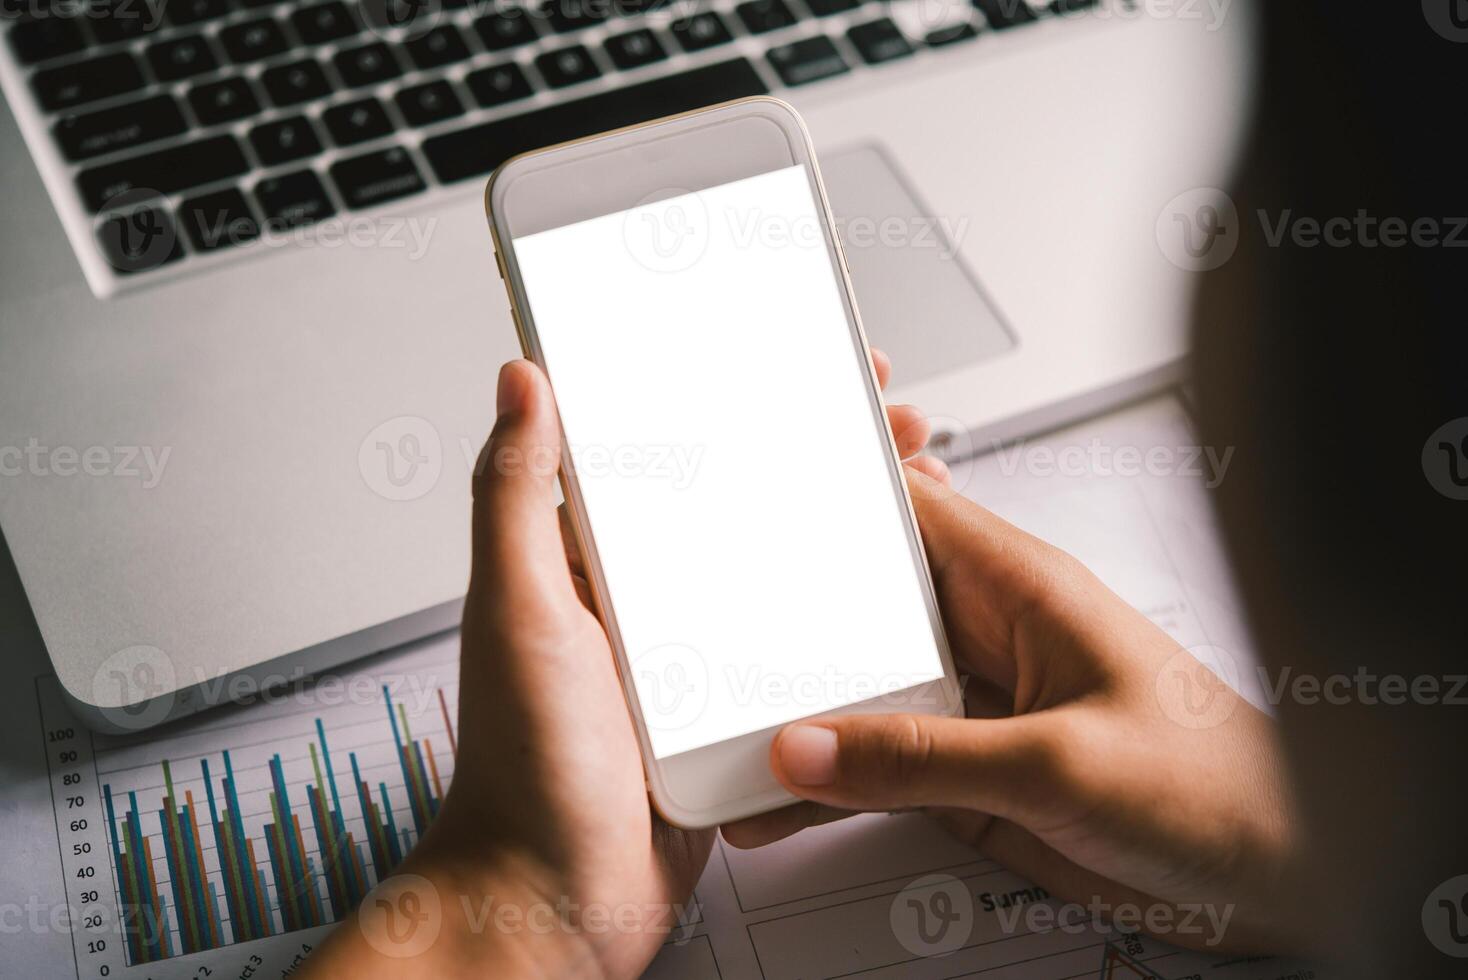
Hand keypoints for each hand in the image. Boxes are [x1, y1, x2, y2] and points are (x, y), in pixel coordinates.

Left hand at [302, 349, 937, 977]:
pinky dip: (843, 623)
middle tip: (892, 434)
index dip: (738, 404)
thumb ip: (516, 496)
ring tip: (915, 500)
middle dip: (821, 462)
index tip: (799, 366)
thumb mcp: (521, 612)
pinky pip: (793, 653)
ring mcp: (693, 660)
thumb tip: (521, 382)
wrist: (555, 904)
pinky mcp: (728, 717)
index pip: (672, 456)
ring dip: (845, 535)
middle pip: (747, 507)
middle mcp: (646, 602)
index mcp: (594, 562)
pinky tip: (893, 606)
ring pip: (781, 575)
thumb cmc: (524, 771)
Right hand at [724, 460, 1302, 952]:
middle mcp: (986, 635)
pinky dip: (822, 781)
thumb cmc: (1220, 784)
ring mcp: (972, 706)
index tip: (745, 492)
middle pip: (859, 604)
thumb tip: (811, 745)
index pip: (903, 510)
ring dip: (794, 708)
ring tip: (717, 732)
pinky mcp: (966, 772)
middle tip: (700, 633)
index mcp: (1018, 586)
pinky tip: (776, 803)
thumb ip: (926, 758)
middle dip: (783, 614)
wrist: (1275, 875)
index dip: (826, 492)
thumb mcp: (1058, 764)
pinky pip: (873, 765)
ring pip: (856, 689)